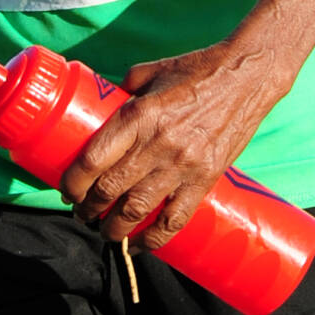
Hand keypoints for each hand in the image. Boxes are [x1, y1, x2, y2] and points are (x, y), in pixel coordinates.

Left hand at [60, 41, 281, 245]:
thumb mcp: (150, 72)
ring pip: (137, 210)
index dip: (73, 183)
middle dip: (88, 209)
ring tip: (105, 232)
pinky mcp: (205, 179)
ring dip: (114, 229)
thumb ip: (123, 92)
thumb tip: (98, 110)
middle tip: (81, 213)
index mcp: (138, 115)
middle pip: (110, 190)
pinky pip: (174, 220)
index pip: (93, 160)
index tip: (66, 191)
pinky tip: (138, 246)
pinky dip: (153, 239)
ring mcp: (182, 165)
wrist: (248, 76)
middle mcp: (157, 144)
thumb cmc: (196, 69)